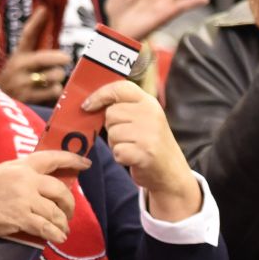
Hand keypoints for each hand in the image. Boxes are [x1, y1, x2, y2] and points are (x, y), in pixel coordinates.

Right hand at [0, 7, 68, 104]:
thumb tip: (42, 18)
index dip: (35, 21)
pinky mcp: (29, 99)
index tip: (45, 9)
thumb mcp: (16, 62)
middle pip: (46, 58)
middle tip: (65, 59)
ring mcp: (23, 84)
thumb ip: (30, 46)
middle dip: (59, 58)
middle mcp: (18, 68)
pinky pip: (54, 91)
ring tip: (50, 80)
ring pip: (54, 76)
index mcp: (16, 57)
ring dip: (57, 78)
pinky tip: (47, 92)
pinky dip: (55, 91)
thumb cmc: (12, 80)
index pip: (26, 36)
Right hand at [0, 150, 88, 252]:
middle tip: (68, 214)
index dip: (73, 159)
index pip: (52, 157)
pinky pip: (47, 228)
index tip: (86, 164)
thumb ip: (18, 178)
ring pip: (56, 212)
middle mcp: (25, 179)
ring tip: (61, 230)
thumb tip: (39, 191)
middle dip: (69, 205)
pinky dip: (56, 234)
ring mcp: (24, 198)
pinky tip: (58, 238)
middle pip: (61, 190)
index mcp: (19, 165)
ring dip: (62, 224)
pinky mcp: (21, 218)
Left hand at [83, 79, 201, 219]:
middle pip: (111, 114)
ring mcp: (149, 133)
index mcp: (149, 102)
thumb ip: (123, 107)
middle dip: (111, 128)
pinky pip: (117, 151)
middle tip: (127, 137)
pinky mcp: (145, 152)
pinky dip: (120, 157)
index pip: (120, 88)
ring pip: (112, 133)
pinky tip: (132, 158)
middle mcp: (151, 114)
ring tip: (132, 147)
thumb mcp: (143, 118)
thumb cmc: (149, 143)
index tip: (88, 106)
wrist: (171, 172)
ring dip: (115, 144)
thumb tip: (89, 103)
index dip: (100, 95)